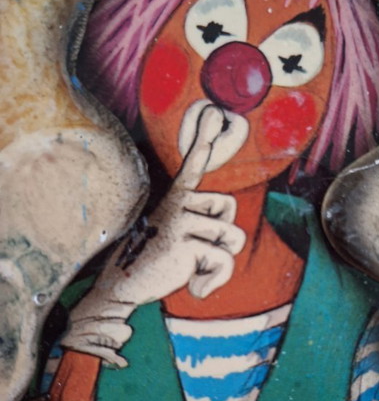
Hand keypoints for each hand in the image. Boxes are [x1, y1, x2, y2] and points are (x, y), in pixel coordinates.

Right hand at [61, 106, 245, 365]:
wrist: (122, 286)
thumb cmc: (155, 261)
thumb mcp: (177, 236)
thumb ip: (201, 228)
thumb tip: (226, 235)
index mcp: (177, 199)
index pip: (193, 165)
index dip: (204, 138)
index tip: (214, 112)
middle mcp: (180, 203)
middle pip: (230, 211)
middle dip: (222, 237)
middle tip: (193, 253)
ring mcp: (182, 220)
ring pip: (233, 237)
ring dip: (219, 262)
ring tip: (191, 268)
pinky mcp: (185, 242)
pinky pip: (225, 261)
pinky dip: (215, 281)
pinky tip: (193, 289)